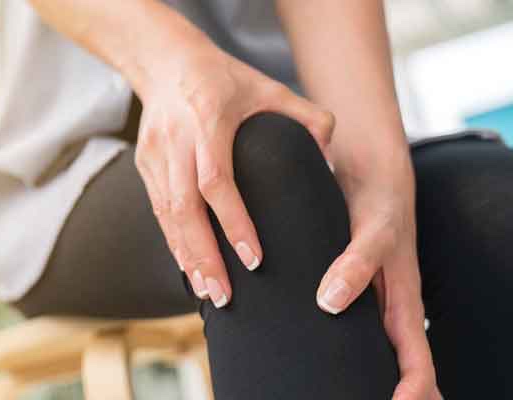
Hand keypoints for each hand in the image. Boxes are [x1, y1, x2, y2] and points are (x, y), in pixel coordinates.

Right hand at [131, 42, 333, 306]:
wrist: (165, 61)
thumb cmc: (223, 77)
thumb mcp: (269, 87)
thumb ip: (307, 118)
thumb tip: (329, 159)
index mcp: (207, 120)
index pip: (215, 181)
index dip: (233, 222)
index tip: (254, 258)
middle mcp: (175, 140)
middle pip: (184, 208)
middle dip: (203, 255)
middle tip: (224, 295)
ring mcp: (154, 155)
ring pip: (166, 215)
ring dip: (186, 256)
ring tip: (208, 292)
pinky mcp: (144, 165)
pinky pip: (158, 211)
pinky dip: (174, 242)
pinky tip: (190, 268)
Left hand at [316, 160, 441, 398]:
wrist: (366, 166)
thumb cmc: (379, 198)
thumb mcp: (374, 228)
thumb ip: (358, 261)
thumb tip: (330, 301)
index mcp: (402, 301)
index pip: (416, 363)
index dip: (410, 393)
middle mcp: (386, 306)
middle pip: (397, 368)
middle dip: (389, 395)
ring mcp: (368, 299)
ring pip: (372, 352)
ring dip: (364, 378)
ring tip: (330, 396)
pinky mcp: (345, 286)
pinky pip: (348, 327)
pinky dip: (335, 347)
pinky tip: (308, 358)